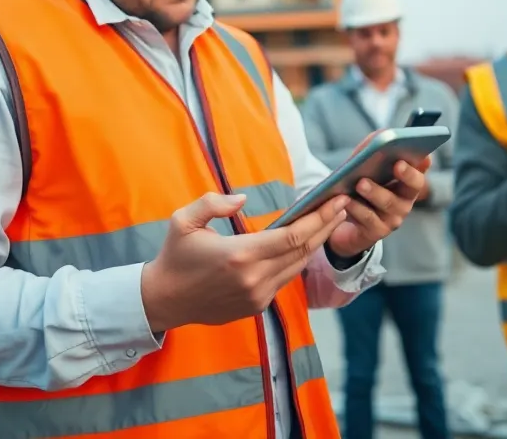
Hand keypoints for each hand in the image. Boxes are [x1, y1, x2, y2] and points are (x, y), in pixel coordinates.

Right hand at [141, 191, 350, 331]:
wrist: (164, 300)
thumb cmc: (175, 256)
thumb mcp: (183, 220)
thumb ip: (213, 203)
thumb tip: (243, 199)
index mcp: (240, 255)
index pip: (293, 236)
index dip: (319, 219)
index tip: (336, 202)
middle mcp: (254, 279)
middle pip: (304, 251)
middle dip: (326, 227)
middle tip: (342, 206)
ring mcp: (257, 296)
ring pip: (298, 267)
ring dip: (316, 244)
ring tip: (329, 221)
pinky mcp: (256, 306)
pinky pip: (284, 279)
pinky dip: (297, 260)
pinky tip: (305, 244)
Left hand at [327, 158, 428, 258]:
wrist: (344, 220)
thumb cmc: (358, 186)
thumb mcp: (363, 166)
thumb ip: (372, 148)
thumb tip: (380, 134)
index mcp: (406, 180)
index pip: (421, 168)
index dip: (424, 161)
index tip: (423, 153)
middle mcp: (406, 199)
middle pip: (414, 186)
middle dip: (407, 174)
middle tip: (397, 164)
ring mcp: (394, 217)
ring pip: (389, 203)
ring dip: (375, 191)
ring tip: (361, 182)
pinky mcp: (378, 231)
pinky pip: (369, 219)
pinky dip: (357, 208)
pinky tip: (347, 200)